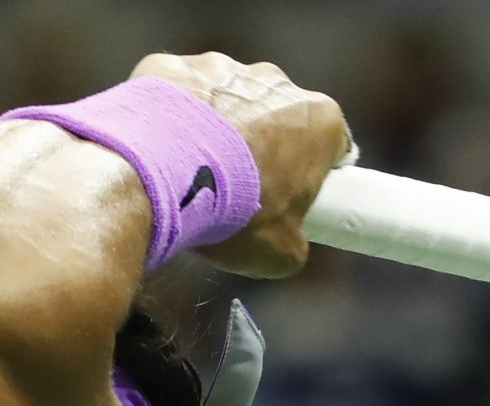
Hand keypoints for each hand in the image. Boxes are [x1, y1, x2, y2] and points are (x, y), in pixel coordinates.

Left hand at [130, 52, 351, 279]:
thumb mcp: (280, 253)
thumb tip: (287, 243)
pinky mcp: (173, 67)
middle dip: (263, 146)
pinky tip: (158, 152)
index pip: (331, 145)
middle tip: (235, 192)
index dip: (312, 174)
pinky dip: (171, 117)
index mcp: (319, 120)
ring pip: (227, 101)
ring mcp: (223, 68)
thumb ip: (294, 242)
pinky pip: (178, 93)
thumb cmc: (230, 214)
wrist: (157, 179)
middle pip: (278, 117)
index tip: (290, 197)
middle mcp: (277, 82)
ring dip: (216, 130)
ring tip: (191, 174)